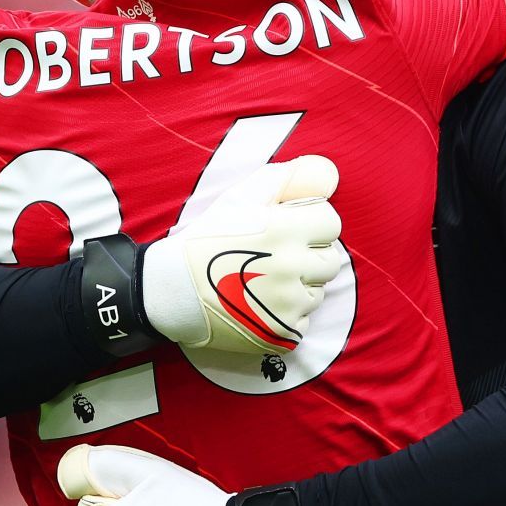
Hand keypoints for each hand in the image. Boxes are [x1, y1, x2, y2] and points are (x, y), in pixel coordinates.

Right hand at [141, 156, 344, 353]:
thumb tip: (329, 173)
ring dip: (299, 285)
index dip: (310, 224)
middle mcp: (291, 267)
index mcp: (284, 230)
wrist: (174, 290)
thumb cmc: (207, 239)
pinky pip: (303, 320)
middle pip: (330, 260)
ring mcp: (288, 304)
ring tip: (264, 281)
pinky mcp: (283, 332)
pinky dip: (287, 313)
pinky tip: (259, 303)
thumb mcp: (240, 197)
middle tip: (277, 257)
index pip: (331, 223)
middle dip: (309, 256)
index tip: (288, 229)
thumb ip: (286, 178)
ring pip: (318, 292)